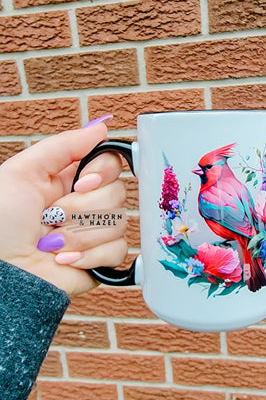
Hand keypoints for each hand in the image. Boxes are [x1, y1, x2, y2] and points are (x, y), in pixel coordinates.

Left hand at [0, 121, 126, 296]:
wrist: (0, 271)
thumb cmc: (0, 223)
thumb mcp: (22, 172)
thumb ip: (63, 145)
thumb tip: (101, 128)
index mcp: (71, 179)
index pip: (112, 163)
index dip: (102, 173)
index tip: (80, 184)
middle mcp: (88, 203)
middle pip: (118, 193)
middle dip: (80, 210)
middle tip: (51, 218)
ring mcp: (97, 231)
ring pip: (119, 222)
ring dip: (79, 235)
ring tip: (51, 244)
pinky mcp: (102, 258)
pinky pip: (118, 250)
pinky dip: (89, 256)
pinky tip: (65, 258)